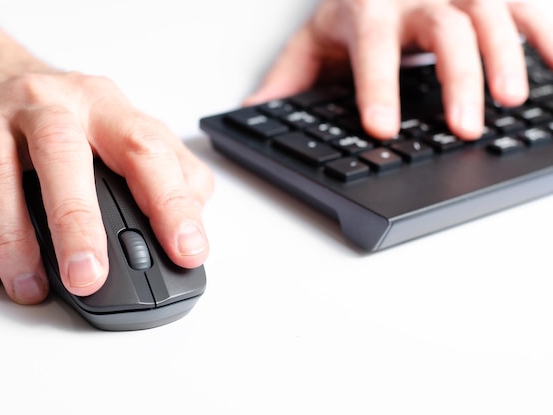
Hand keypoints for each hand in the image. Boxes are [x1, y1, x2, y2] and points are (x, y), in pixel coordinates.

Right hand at [0, 68, 212, 304]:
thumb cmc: (72, 117)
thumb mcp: (130, 130)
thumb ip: (172, 172)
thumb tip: (192, 221)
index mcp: (105, 107)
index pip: (146, 150)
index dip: (171, 203)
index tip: (186, 250)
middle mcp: (49, 106)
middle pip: (62, 155)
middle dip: (76, 222)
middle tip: (89, 277)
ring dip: (12, 239)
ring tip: (32, 287)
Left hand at [245, 0, 552, 139]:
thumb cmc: (353, 4)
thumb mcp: (314, 37)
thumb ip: (288, 76)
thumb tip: (250, 114)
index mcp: (368, 9)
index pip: (372, 50)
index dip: (377, 88)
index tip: (381, 128)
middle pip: (443, 31)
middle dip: (456, 78)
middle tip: (464, 127)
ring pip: (489, 15)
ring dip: (506, 58)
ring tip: (512, 102)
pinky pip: (527, 6)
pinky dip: (547, 37)